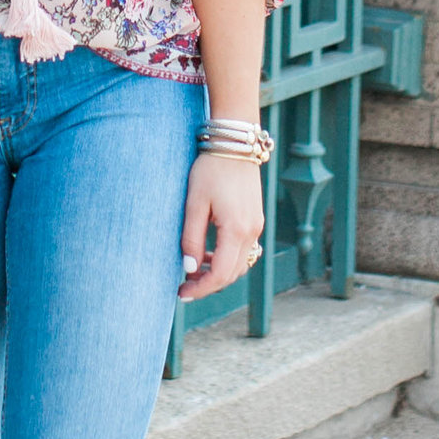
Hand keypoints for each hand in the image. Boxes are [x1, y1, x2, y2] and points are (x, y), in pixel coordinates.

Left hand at [178, 145, 267, 303]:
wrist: (234, 144)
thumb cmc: (210, 170)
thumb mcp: (194, 203)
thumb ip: (192, 239)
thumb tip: (189, 270)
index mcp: (236, 229)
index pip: (221, 274)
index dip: (201, 289)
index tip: (181, 293)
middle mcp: (252, 231)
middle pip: (232, 274)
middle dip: (208, 285)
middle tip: (183, 288)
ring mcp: (257, 226)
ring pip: (240, 265)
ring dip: (218, 273)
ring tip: (193, 272)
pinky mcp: (255, 220)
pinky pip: (243, 250)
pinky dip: (226, 259)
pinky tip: (208, 254)